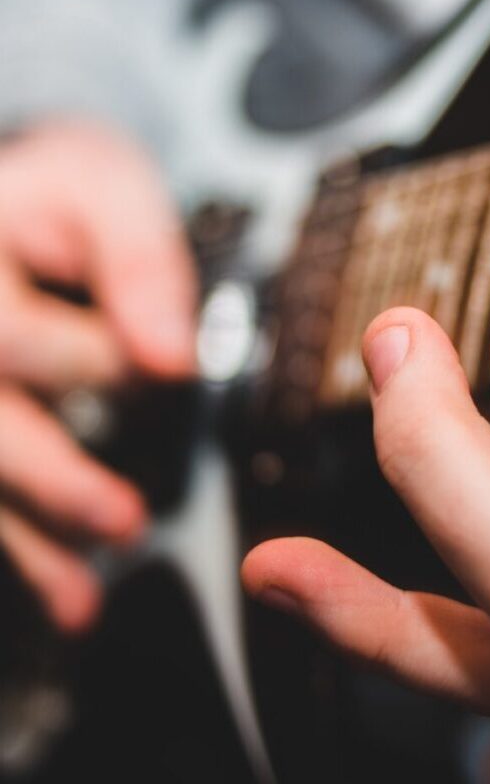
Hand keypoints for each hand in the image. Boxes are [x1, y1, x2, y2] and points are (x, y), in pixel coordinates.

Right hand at [0, 120, 195, 630]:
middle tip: (125, 522)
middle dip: (51, 480)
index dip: (100, 360)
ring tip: (85, 599)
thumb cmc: (63, 195)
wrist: (14, 201)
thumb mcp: (108, 192)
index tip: (165, 365)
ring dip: (26, 539)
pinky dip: (18, 543)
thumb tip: (173, 357)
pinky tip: (60, 593)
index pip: (18, 340)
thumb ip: (141, 266)